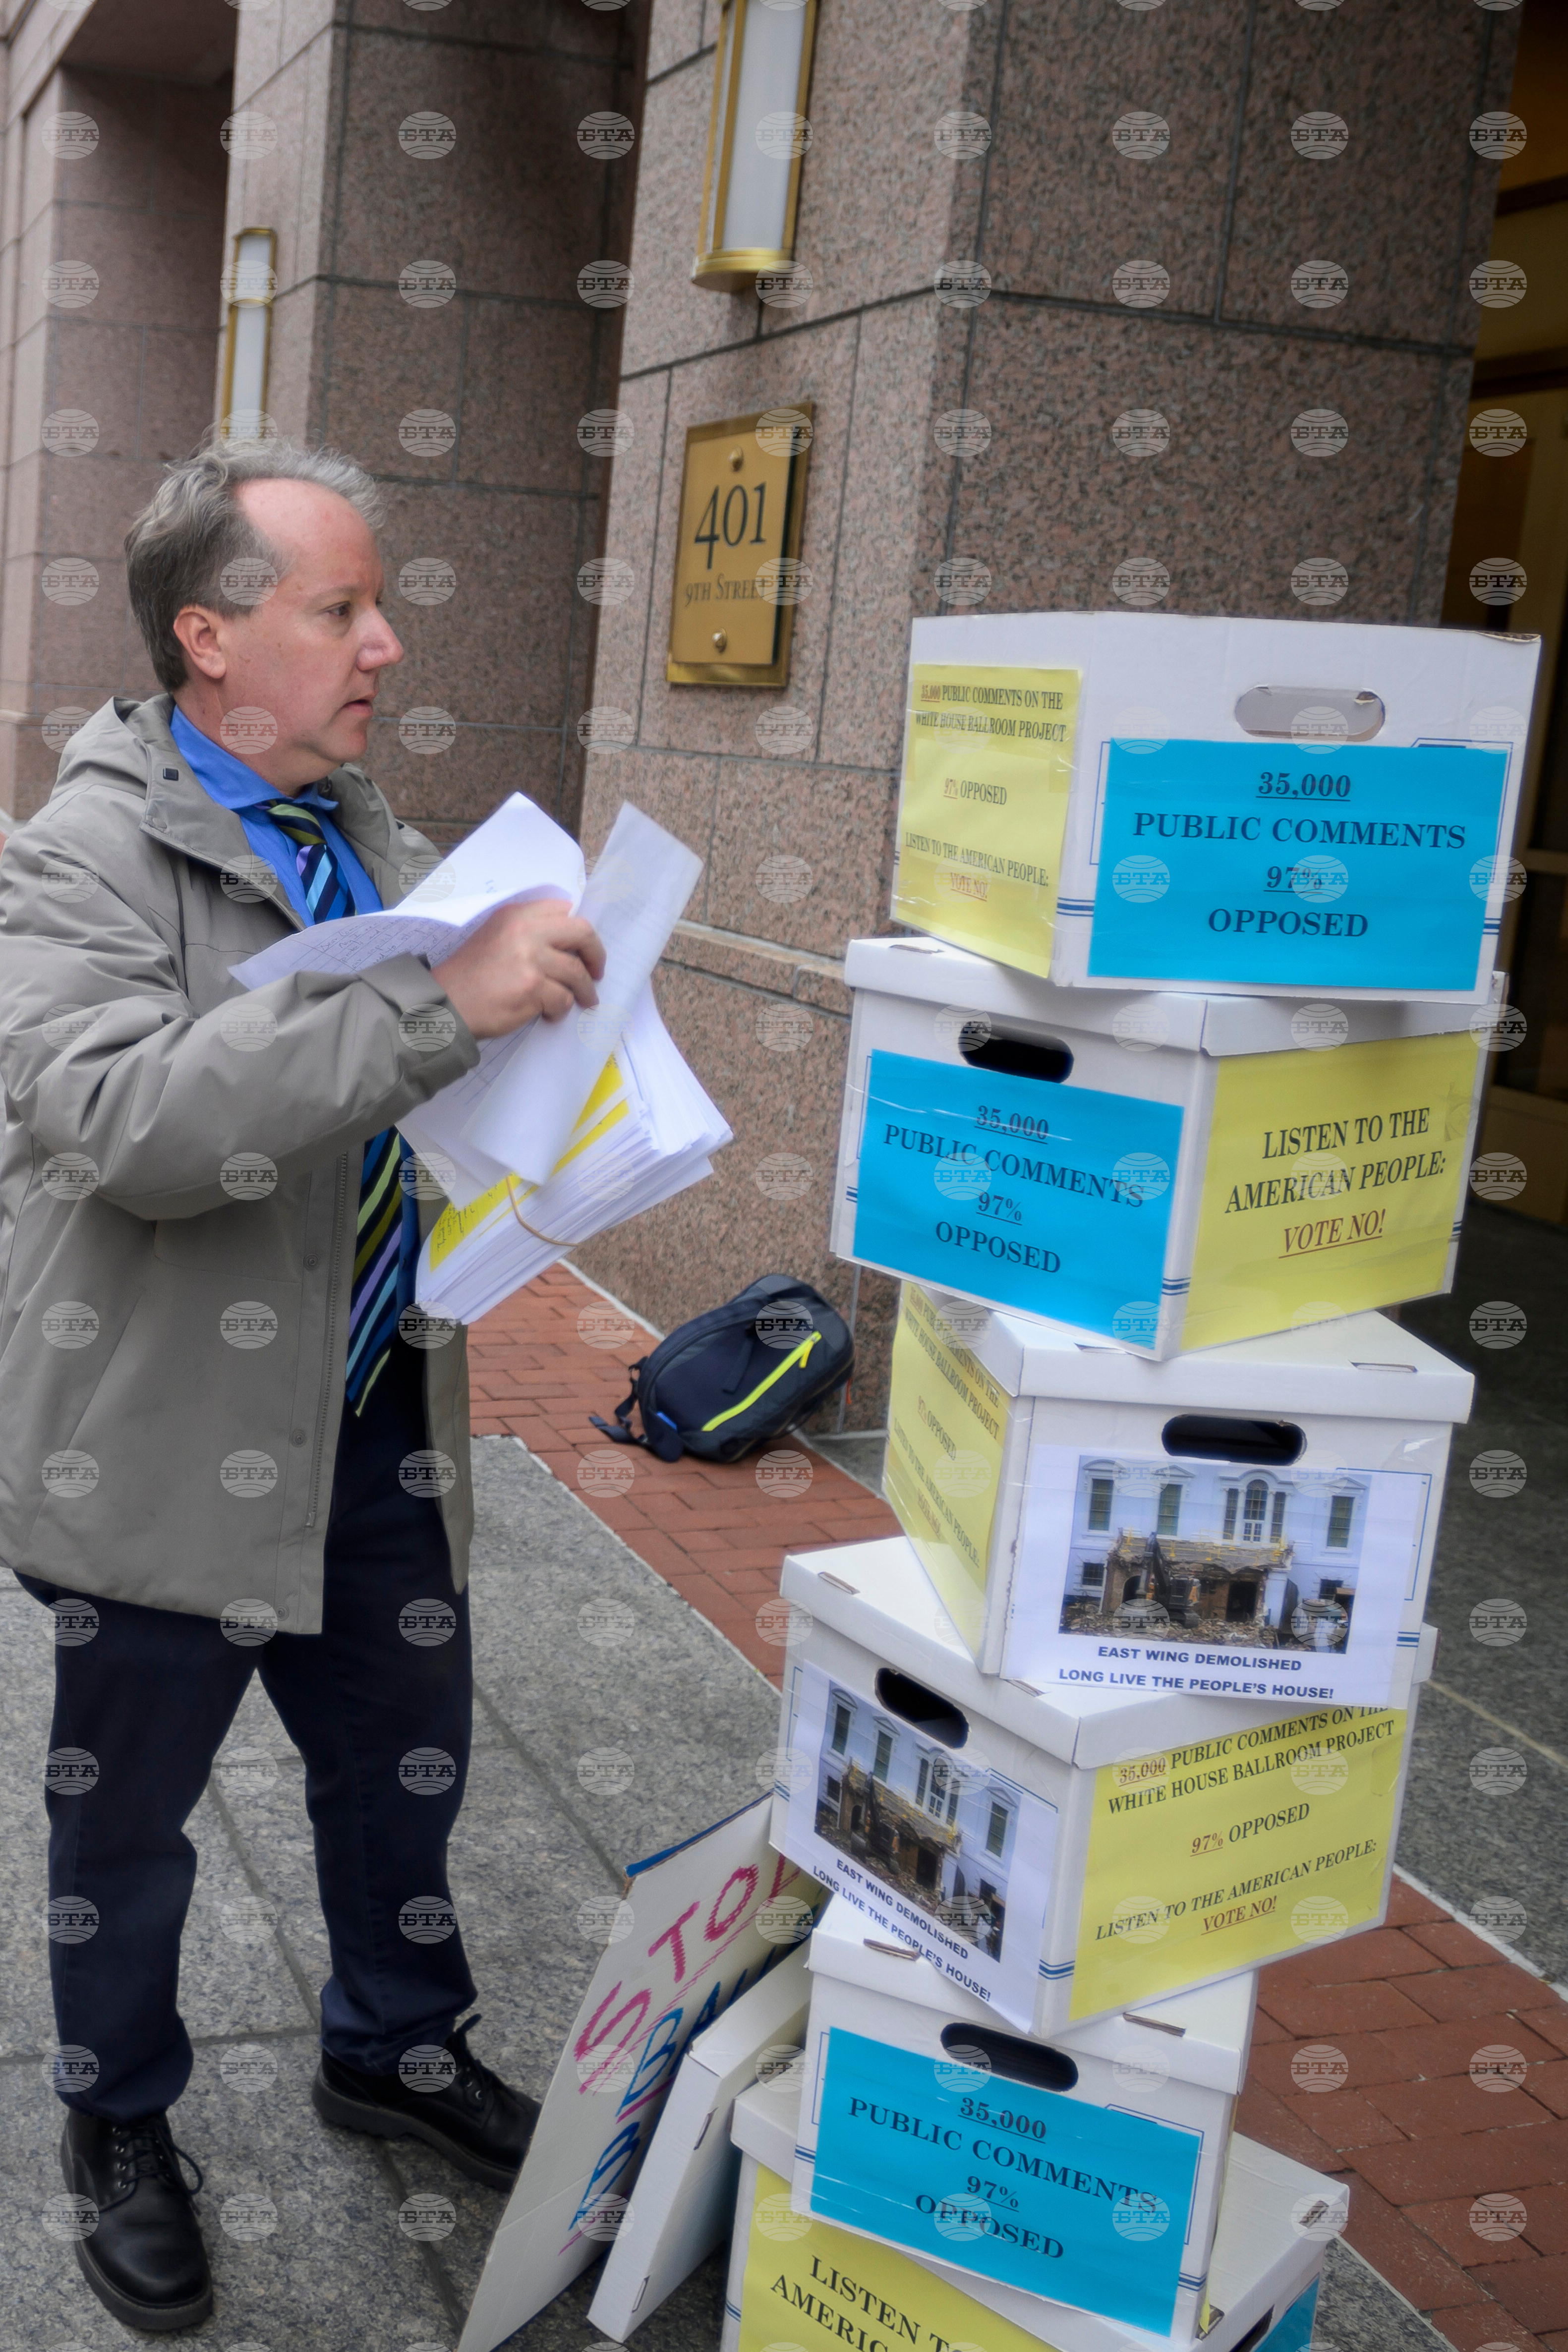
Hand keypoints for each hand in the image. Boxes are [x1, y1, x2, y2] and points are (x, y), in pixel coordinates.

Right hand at [431, 898, 605, 1040]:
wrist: (446, 1003)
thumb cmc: (470, 975)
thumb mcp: (495, 936)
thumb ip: (526, 932)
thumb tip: (567, 943)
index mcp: (516, 914)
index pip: (562, 908)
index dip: (578, 928)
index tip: (583, 944)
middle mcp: (525, 930)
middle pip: (582, 933)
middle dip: (596, 954)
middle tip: (598, 970)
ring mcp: (530, 958)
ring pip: (577, 972)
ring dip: (585, 990)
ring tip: (586, 1000)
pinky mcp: (533, 987)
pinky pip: (564, 999)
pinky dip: (561, 1010)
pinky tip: (550, 1014)